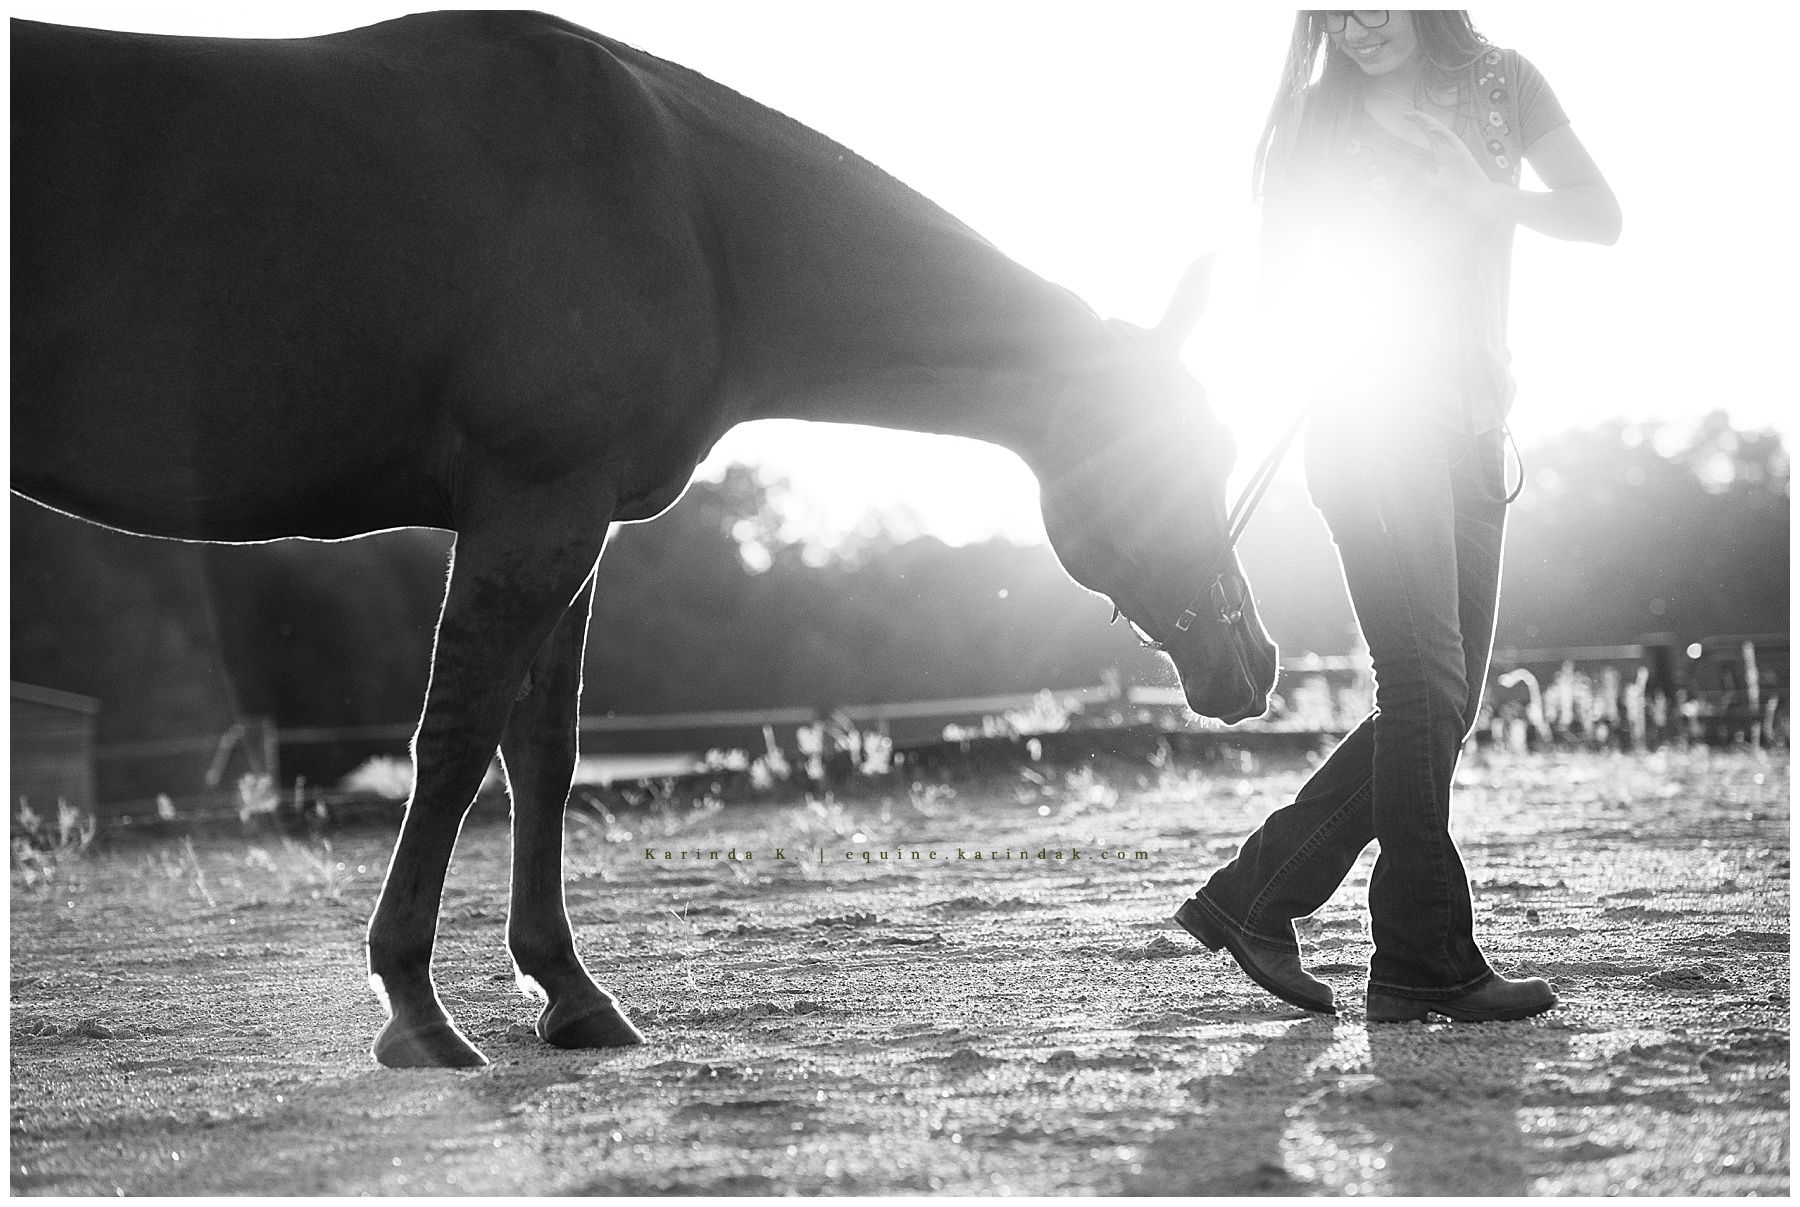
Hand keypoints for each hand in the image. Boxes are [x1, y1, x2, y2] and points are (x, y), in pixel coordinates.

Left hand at [1404, 109, 1510, 224]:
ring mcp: (1454, 147)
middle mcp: (1447, 147)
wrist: (1473, 195)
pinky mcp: (1461, 150)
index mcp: (1440, 152)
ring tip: (1416, 115)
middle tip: (1405, 113)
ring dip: (1428, 121)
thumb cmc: (1458, 188)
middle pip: (1432, 128)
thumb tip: (1407, 165)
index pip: (1427, 133)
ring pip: (1440, 129)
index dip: (1418, 124)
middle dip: (1419, 119)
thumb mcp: (1434, 179)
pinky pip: (1451, 137)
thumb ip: (1421, 172)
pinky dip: (1440, 132)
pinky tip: (1429, 129)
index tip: (1404, 117)